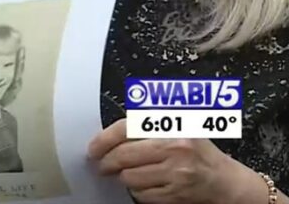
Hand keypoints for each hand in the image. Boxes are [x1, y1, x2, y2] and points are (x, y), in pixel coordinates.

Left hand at [88, 119, 266, 203]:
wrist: (226, 181)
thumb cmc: (198, 153)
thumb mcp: (178, 127)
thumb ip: (147, 124)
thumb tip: (109, 133)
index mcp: (171, 126)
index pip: (126, 129)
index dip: (104, 139)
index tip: (93, 148)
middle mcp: (174, 148)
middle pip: (123, 156)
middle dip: (107, 163)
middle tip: (102, 165)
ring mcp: (176, 173)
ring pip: (130, 178)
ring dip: (124, 178)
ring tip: (128, 174)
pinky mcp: (176, 194)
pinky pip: (142, 195)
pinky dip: (138, 192)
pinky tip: (144, 185)